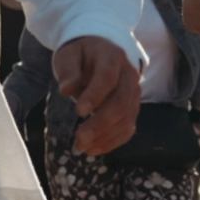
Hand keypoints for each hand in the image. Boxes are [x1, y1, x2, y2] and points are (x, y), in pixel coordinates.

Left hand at [56, 35, 140, 154]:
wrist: (100, 50)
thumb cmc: (81, 53)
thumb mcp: (69, 55)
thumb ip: (68, 71)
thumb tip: (66, 90)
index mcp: (112, 57)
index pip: (108, 77)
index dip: (95, 95)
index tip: (79, 112)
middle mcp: (129, 75)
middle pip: (121, 102)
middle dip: (100, 124)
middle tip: (79, 139)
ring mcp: (134, 92)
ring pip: (126, 118)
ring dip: (105, 136)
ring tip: (82, 147)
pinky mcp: (132, 107)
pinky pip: (128, 127)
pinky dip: (112, 141)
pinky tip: (94, 149)